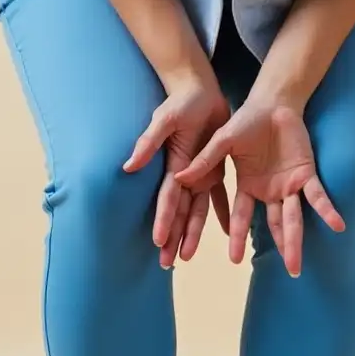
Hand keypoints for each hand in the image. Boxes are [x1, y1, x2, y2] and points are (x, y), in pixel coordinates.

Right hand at [124, 76, 230, 267]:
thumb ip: (149, 143)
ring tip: (189, 255)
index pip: (167, 199)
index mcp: (172, 167)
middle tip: (168, 263)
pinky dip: (223, 213)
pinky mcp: (215, 169)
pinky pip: (220, 196)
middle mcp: (184, 177)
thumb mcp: (164, 120)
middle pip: (179, 213)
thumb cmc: (180, 104)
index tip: (157, 242)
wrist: (200, 92)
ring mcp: (200, 175)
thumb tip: (128, 166)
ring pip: (196, 211)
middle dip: (173, 237)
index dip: (163, 221)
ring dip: (193, 232)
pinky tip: (226, 231)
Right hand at [174, 98, 343, 276]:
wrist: (272, 103)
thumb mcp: (223, 142)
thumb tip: (179, 179)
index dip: (237, 237)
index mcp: (248, 186)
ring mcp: (289, 184)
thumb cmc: (246, 121)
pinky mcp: (306, 174)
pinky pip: (318, 196)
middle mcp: (269, 191)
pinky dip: (327, 211)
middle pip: (275, 225)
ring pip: (294, 217)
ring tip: (299, 263)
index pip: (242, 217)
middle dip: (282, 247)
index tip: (233, 259)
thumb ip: (205, 161)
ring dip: (297, 239)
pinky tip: (337, 226)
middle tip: (289, 272)